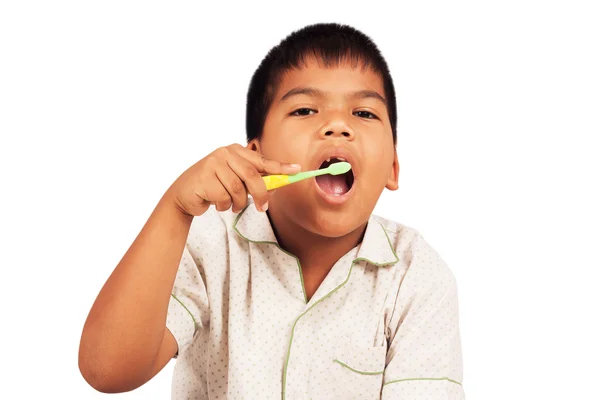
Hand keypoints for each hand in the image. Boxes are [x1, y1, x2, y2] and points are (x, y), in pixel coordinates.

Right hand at [167, 143, 300, 215]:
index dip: (280, 167)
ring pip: (237, 189)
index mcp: (236, 152)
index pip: (262, 160)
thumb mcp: (235, 181)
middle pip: (251, 175)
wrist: (184, 195)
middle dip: (260, 194)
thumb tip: (278, 185)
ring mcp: (213, 163)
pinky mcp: (204, 176)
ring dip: (238, 203)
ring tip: (231, 205)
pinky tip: (216, 203)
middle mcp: (225, 153)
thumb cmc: (214, 187)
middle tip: (263, 208)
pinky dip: (224, 205)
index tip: (297, 170)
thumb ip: (253, 180)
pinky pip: (223, 197)